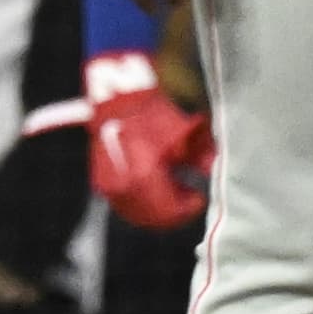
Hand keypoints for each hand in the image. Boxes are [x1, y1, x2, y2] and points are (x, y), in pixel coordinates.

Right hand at [88, 55, 212, 228]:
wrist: (118, 96)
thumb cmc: (151, 110)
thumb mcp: (184, 132)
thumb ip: (201, 158)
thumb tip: (211, 172)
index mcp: (145, 176)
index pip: (169, 211)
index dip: (188, 208)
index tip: (198, 197)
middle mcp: (124, 186)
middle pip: (153, 217)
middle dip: (174, 211)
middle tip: (187, 197)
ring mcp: (110, 185)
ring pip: (137, 213)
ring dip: (157, 208)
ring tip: (171, 189)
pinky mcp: (102, 181)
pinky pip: (124, 203)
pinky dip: (141, 201)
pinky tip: (153, 186)